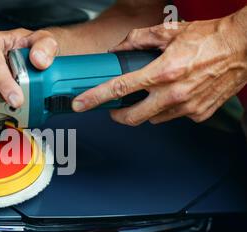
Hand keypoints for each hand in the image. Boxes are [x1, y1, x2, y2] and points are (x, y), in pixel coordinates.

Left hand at [72, 16, 246, 125]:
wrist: (244, 47)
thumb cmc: (211, 38)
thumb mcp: (170, 32)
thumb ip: (139, 39)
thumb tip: (119, 49)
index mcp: (163, 71)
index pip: (120, 88)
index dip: (96, 97)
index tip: (81, 104)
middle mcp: (174, 93)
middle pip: (132, 117)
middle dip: (118, 115)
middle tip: (115, 109)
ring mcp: (187, 107)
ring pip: (153, 119)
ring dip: (146, 109)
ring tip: (153, 93)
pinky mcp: (199, 114)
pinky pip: (174, 117)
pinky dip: (168, 108)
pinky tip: (175, 94)